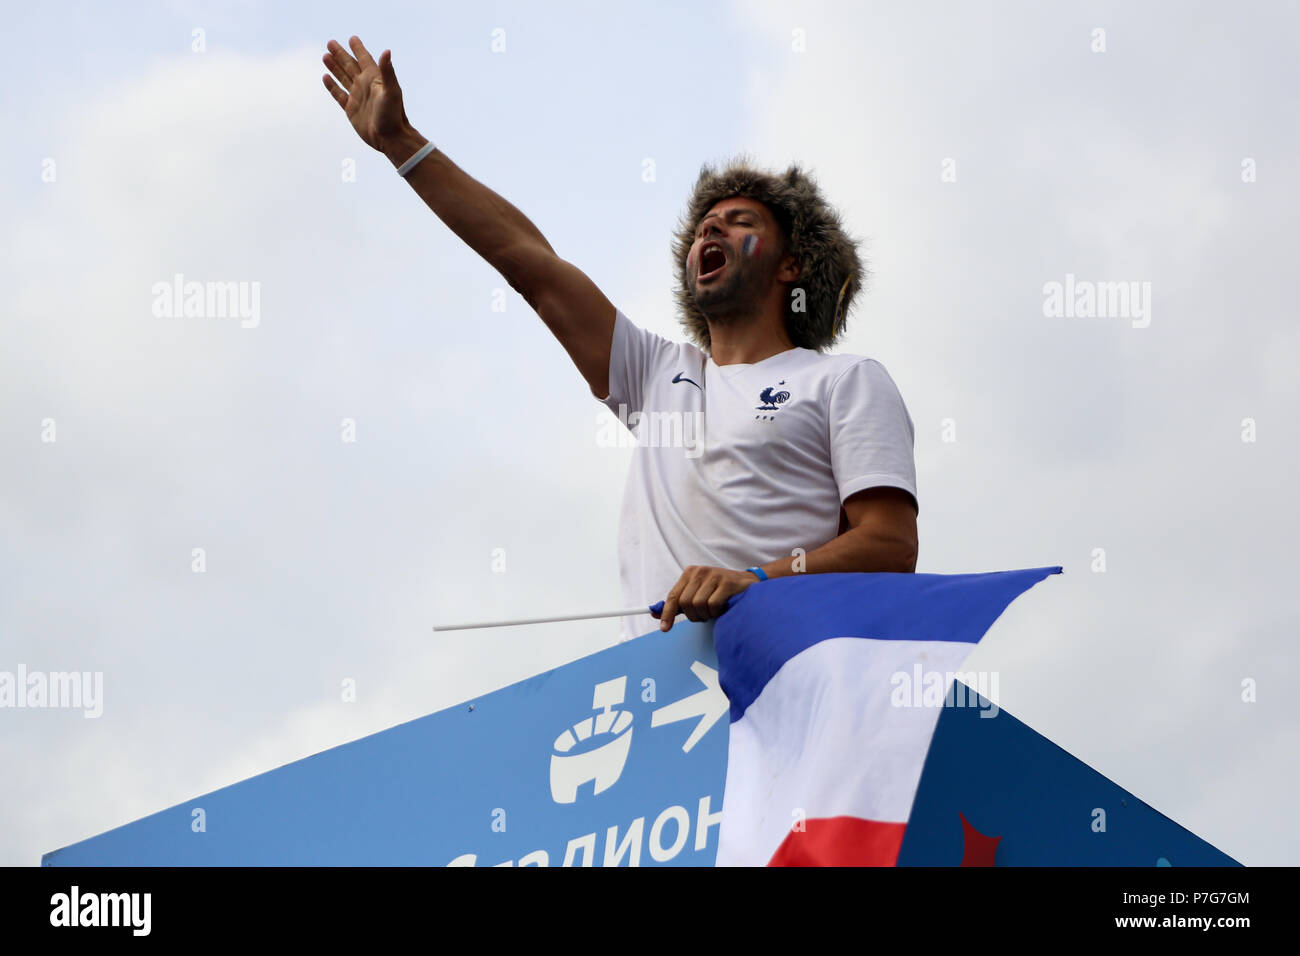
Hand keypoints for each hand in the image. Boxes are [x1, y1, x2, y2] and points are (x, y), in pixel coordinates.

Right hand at [322, 36, 409, 152]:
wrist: (390, 138)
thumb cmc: (393, 115)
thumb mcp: (391, 91)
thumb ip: (387, 71)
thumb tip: (387, 51)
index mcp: (374, 79)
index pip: (364, 59)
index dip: (358, 49)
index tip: (352, 38)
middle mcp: (365, 86)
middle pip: (350, 65)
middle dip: (340, 54)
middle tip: (331, 42)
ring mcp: (357, 97)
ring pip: (342, 77)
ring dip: (334, 66)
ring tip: (325, 55)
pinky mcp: (351, 109)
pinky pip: (338, 94)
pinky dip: (332, 86)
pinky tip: (325, 77)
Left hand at [656, 566, 760, 631]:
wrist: (748, 584)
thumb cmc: (720, 591)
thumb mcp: (697, 594)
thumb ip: (679, 605)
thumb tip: (655, 614)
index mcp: (690, 573)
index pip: (673, 596)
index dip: (667, 614)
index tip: (664, 628)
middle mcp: (700, 571)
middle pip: (685, 603)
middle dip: (693, 616)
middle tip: (703, 617)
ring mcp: (714, 576)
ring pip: (698, 605)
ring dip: (706, 615)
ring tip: (713, 612)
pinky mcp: (727, 583)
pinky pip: (713, 605)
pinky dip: (716, 613)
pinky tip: (722, 609)